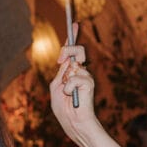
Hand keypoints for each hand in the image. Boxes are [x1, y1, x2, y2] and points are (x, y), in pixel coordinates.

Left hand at [49, 24, 101, 143]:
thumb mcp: (56, 87)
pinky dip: (69, 88)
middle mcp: (80, 72)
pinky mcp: (89, 83)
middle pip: (76, 50)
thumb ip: (61, 73)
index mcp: (71, 72)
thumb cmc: (63, 108)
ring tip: (69, 93)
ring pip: (75, 63)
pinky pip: (75, 78)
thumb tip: (68, 61)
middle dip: (66, 51)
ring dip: (66, 80)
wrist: (72, 122)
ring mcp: (86, 77)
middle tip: (60, 62)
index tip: (74, 24)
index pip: (72, 52)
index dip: (72, 37)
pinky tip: (73, 97)